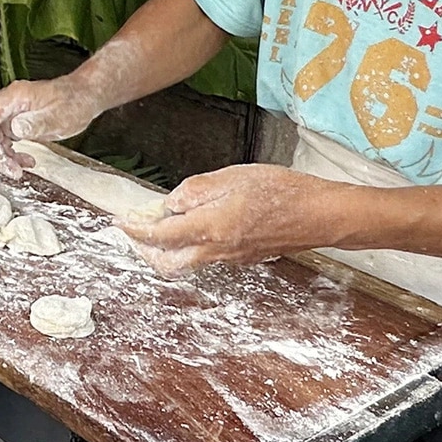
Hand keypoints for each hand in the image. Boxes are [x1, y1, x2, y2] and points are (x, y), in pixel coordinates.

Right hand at [0, 75, 103, 175]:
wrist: (83, 96)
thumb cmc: (74, 103)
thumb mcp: (59, 117)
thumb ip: (37, 123)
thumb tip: (16, 129)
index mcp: (14, 98)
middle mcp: (7, 104)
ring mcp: (8, 113)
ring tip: (15, 169)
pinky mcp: (12, 122)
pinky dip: (5, 154)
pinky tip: (21, 162)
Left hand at [120, 165, 347, 275]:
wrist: (322, 215)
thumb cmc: (282, 191)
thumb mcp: (233, 177)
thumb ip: (196, 190)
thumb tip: (170, 202)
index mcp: (210, 228)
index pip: (159, 235)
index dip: (135, 230)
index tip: (119, 222)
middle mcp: (217, 250)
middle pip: (168, 263)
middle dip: (145, 250)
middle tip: (135, 230)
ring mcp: (231, 258)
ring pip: (187, 263)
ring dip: (166, 249)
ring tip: (160, 224)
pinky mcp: (244, 257)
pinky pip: (207, 257)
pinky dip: (190, 246)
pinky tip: (194, 224)